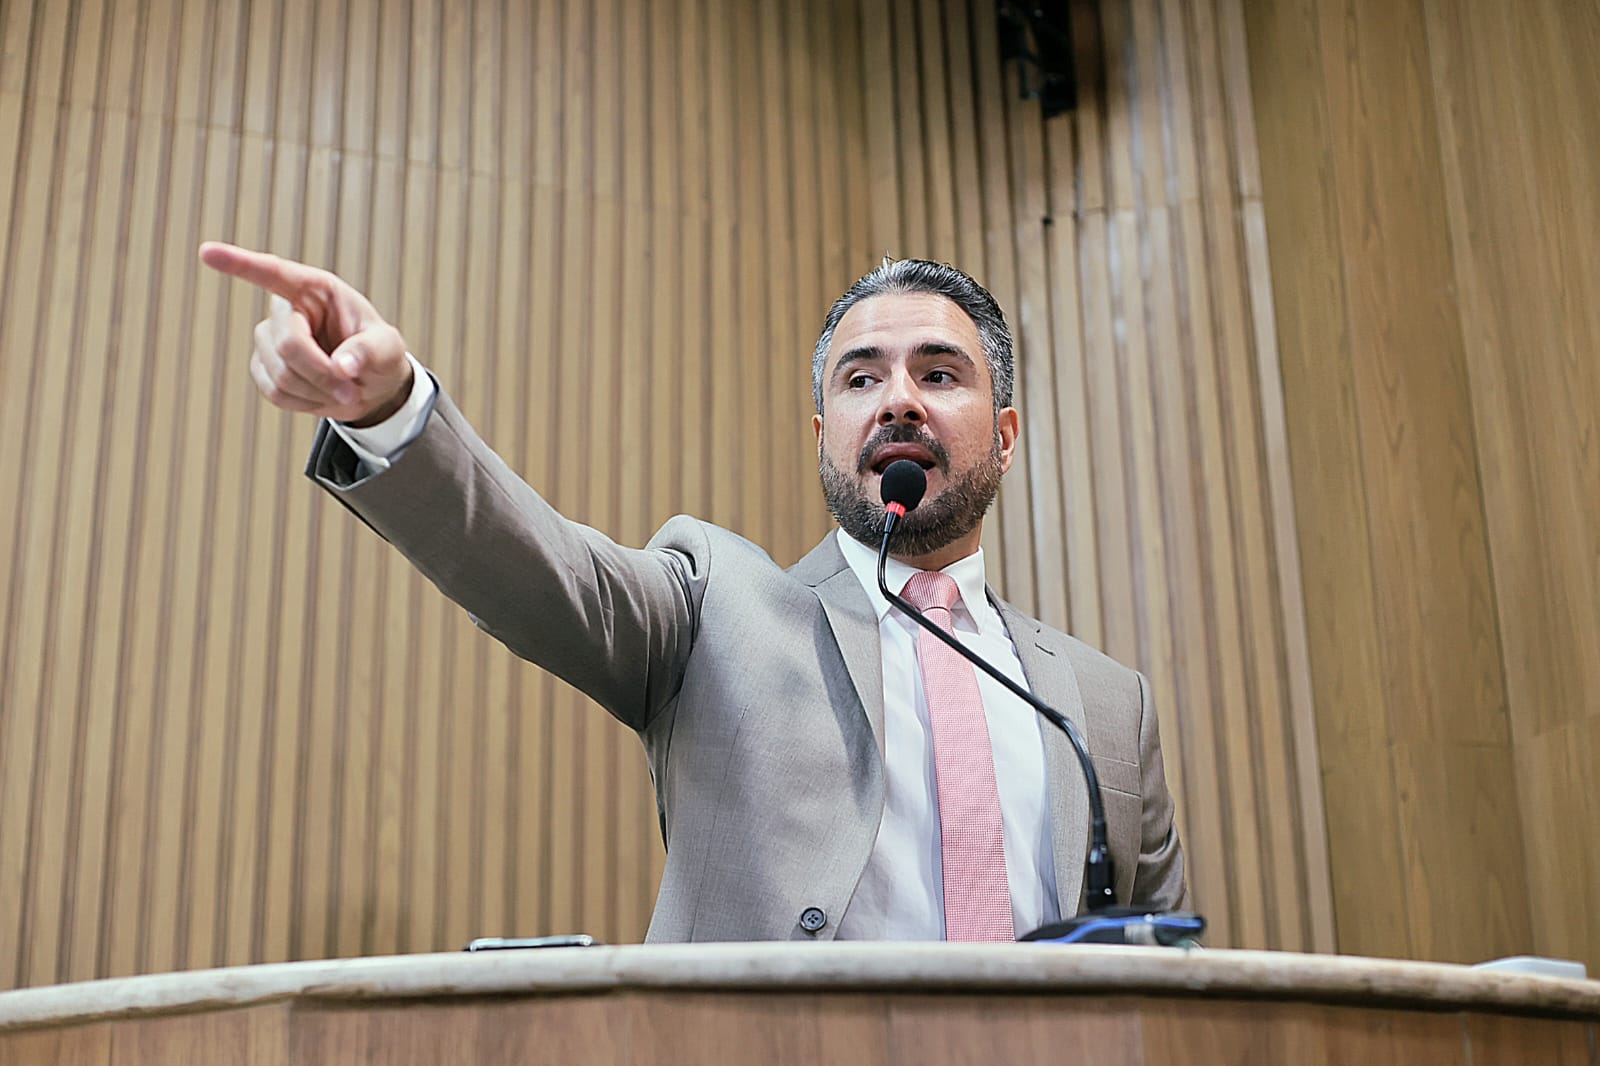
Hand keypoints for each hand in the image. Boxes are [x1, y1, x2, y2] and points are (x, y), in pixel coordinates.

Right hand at [199, 242, 413, 425]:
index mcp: (316, 289)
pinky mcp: (263, 366)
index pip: (274, 273)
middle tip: (352, 389)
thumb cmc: (378, 354)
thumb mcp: (388, 348)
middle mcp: (287, 309)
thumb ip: (370, 352)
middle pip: (287, 345)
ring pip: (280, 373)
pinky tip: (321, 397)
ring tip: (344, 391)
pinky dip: (304, 403)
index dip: (240, 264)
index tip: (206, 252)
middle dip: (322, 374)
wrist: (369, 384)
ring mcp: (270, 338)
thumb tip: (343, 366)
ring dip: (317, 392)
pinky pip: (274, 392)